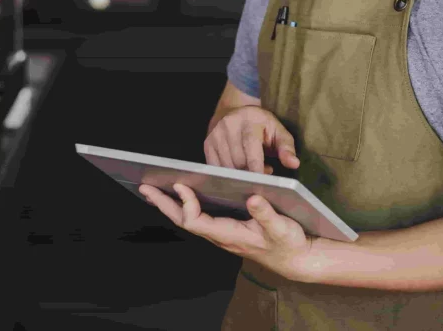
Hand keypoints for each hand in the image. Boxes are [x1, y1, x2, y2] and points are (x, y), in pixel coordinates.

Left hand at [139, 182, 311, 279]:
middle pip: (185, 221)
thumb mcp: (282, 228)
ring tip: (153, 190)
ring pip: (189, 220)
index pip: (197, 222)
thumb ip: (267, 215)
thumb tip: (253, 199)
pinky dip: (184, 205)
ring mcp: (221, 233)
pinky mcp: (225, 228)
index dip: (186, 204)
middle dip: (164, 204)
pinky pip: (198, 217)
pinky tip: (179, 195)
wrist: (297, 258)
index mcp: (230, 234)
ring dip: (170, 205)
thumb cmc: (289, 243)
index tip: (180, 185)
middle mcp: (221, 235)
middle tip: (145, 188)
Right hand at [205, 106, 299, 174]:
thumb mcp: (278, 132)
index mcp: (248, 120)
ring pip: (226, 167)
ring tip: (252, 168)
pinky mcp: (207, 144)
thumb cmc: (261, 126)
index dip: (256, 167)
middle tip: (264, 171)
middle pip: (238, 161)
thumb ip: (286, 148)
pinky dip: (227, 174)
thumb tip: (294, 164)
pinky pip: (216, 168)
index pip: (251, 147)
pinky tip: (238, 169)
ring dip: (240, 175)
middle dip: (251, 173)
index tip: (262, 183)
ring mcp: (215, 134)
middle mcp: (228, 125)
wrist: (235, 113)